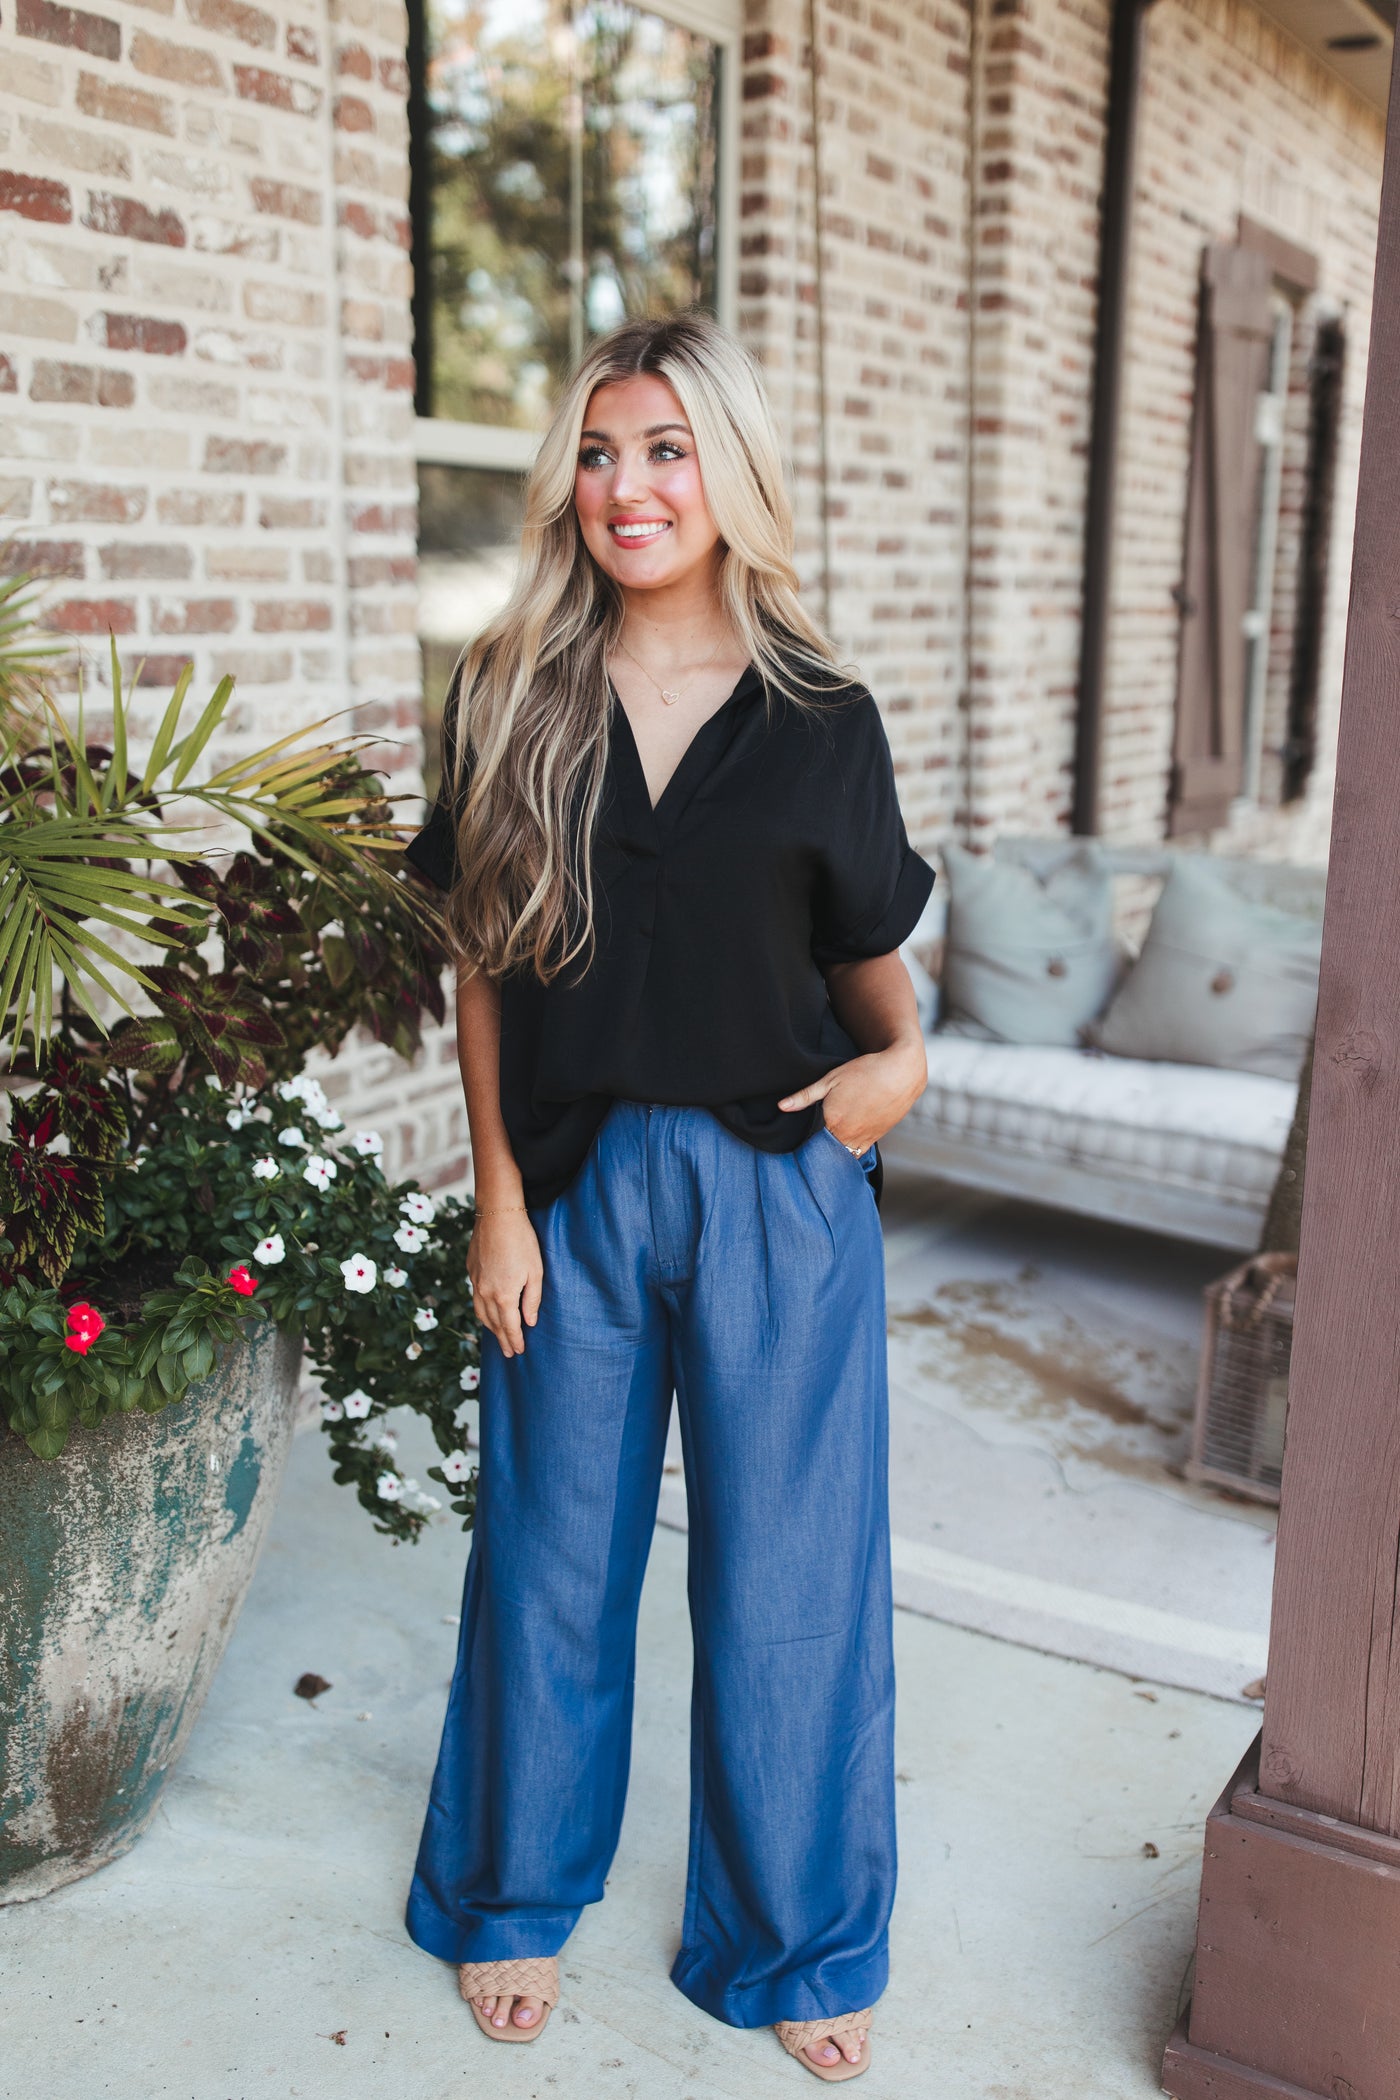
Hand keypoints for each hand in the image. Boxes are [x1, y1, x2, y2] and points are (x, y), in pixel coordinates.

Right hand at [467, 1208, 542, 1357]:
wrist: (498, 1215)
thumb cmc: (522, 1242)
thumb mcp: (535, 1272)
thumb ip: (532, 1300)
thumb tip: (530, 1322)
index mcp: (504, 1296)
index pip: (510, 1327)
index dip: (515, 1341)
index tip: (519, 1352)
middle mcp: (485, 1293)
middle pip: (493, 1324)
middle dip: (502, 1340)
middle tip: (508, 1353)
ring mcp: (475, 1282)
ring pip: (480, 1313)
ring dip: (490, 1328)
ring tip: (498, 1336)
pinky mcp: (471, 1270)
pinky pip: (475, 1298)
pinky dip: (482, 1310)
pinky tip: (487, 1310)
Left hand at [777, 1036, 927, 1153]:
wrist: (901, 1073)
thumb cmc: (866, 1072)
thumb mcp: (831, 1079)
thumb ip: (805, 1096)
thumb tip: (782, 1106)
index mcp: (832, 1121)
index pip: (809, 1143)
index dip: (801, 1144)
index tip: (793, 1145)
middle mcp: (847, 1135)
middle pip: (824, 1153)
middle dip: (815, 1152)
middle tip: (805, 1150)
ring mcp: (863, 1139)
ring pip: (841, 1157)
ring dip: (831, 1155)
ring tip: (823, 1150)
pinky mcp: (875, 1138)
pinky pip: (857, 1155)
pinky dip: (848, 1155)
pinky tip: (841, 1148)